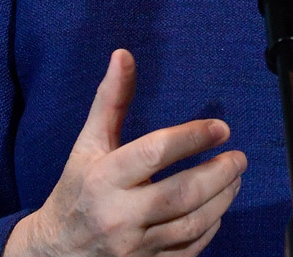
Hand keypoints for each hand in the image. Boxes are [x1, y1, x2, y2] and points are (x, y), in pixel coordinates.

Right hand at [5, 49, 246, 256]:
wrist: (54, 252)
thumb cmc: (76, 190)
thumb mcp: (88, 144)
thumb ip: (111, 101)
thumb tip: (123, 55)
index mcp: (103, 178)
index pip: (155, 152)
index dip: (192, 137)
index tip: (220, 128)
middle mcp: (118, 215)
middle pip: (181, 194)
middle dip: (218, 173)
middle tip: (238, 157)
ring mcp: (134, 247)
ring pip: (191, 223)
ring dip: (221, 199)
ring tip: (234, 178)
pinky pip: (189, 250)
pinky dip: (209, 228)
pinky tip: (217, 208)